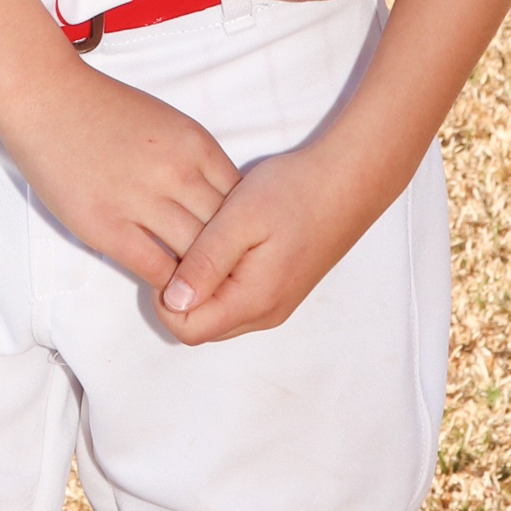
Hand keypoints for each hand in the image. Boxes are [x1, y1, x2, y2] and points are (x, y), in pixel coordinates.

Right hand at [2, 54, 238, 295]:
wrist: (45, 97)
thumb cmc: (103, 107)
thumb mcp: (166, 122)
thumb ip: (196, 160)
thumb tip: (219, 203)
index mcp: (195, 145)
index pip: (242, 203)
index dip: (244, 231)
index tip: (240, 249)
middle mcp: (176, 173)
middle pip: (225, 233)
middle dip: (230, 260)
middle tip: (232, 284)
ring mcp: (141, 200)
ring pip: (195, 256)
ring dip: (201, 278)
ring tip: (205, 294)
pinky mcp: (107, 225)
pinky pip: (155, 268)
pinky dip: (168, 284)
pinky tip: (170, 288)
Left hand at [155, 145, 374, 342]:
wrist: (345, 181)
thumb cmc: (292, 193)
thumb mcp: (239, 220)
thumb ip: (205, 263)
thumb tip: (173, 302)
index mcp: (253, 301)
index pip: (187, 329)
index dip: (165, 297)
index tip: (169, 253)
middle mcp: (265, 313)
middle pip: (202, 325)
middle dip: (181, 292)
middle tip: (186, 242)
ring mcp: (275, 304)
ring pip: (219, 313)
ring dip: (202, 284)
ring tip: (206, 236)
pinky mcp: (281, 289)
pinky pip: (237, 298)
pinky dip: (221, 278)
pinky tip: (226, 239)